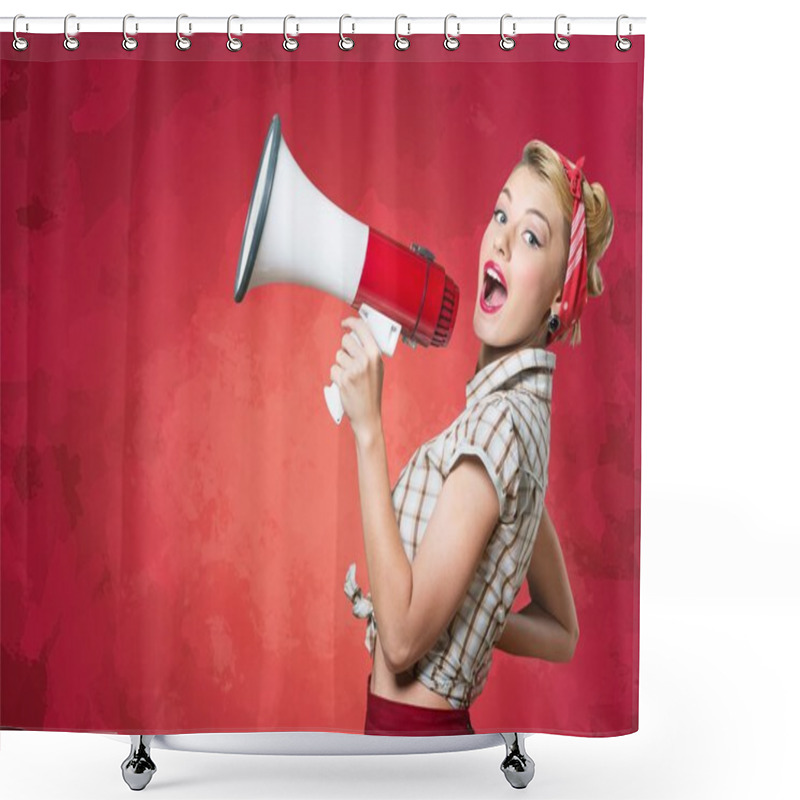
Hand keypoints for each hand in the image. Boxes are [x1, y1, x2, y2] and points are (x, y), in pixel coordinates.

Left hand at [330, 316, 383, 440]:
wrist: (368, 415)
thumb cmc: (371, 392)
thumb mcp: (377, 369)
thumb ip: (368, 353)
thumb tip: (355, 336)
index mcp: (375, 355)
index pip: (362, 329)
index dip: (351, 322)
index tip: (345, 323)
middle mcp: (365, 360)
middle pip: (345, 340)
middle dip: (344, 349)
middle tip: (350, 360)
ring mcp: (354, 369)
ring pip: (338, 355)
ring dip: (340, 365)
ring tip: (350, 377)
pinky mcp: (343, 379)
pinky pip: (333, 369)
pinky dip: (336, 377)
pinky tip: (345, 385)